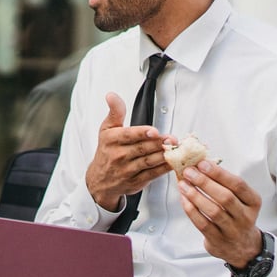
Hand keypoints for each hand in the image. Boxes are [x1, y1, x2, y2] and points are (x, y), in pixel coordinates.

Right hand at [85, 92, 174, 210]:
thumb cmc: (106, 151)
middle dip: (159, 143)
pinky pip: (152, 174)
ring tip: (176, 149)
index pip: (128, 135)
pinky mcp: (136, 181)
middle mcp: (118, 155)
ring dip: (164, 155)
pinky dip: (164, 169)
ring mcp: (127, 170)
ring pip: (148, 161)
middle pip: (142, 148)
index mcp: (111, 140)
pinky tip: (173, 162)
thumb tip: (111, 95)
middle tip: (172, 139)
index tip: (154, 131)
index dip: (142, 133)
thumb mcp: (106, 129)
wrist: (100, 180)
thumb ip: (115, 112)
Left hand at [178, 161, 262, 267]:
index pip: (238, 185)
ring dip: (195, 195)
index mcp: (252, 202)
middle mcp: (245, 216)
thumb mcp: (240, 200)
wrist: (242, 247)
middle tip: (189, 172)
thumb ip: (224, 184)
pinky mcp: (217, 239)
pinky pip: (202, 223)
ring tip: (183, 184)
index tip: (203, 163)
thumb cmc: (236, 216)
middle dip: (205, 182)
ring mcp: (232, 230)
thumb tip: (200, 166)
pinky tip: (183, 199)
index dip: (219, 173)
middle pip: (225, 197)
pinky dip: (191, 209)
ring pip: (213, 211)